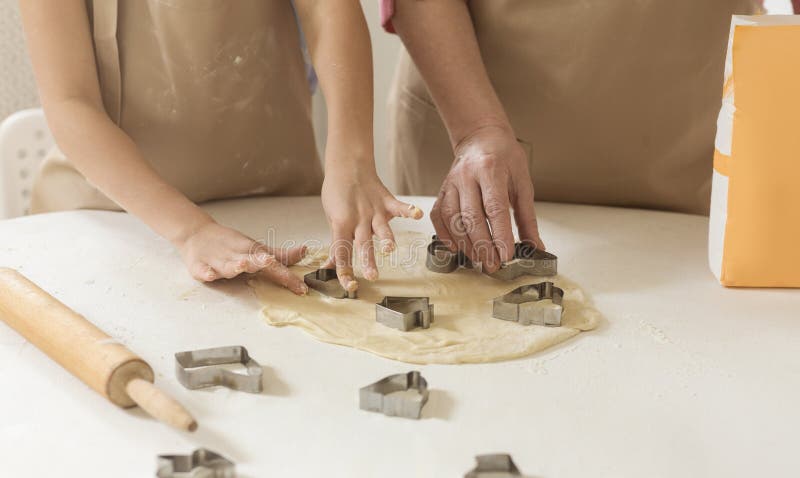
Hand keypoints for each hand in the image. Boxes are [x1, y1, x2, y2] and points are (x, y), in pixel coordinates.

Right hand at [174, 219, 308, 294]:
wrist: (197, 234)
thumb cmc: (231, 245)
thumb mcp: (257, 248)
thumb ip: (281, 255)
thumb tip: (305, 251)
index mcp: (252, 253)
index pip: (273, 266)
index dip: (287, 277)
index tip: (302, 289)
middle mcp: (237, 257)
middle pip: (251, 261)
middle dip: (261, 262)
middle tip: (270, 261)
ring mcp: (218, 261)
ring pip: (228, 265)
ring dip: (235, 266)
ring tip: (242, 265)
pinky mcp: (199, 266)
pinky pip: (203, 270)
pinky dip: (206, 272)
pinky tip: (210, 275)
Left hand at [321, 169, 422, 291]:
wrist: (348, 166)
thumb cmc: (337, 193)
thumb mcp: (331, 218)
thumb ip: (337, 242)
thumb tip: (332, 266)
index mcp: (342, 224)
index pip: (342, 251)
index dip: (344, 270)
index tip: (349, 285)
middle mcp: (358, 219)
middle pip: (363, 244)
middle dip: (367, 261)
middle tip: (371, 276)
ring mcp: (374, 210)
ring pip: (381, 228)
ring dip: (386, 239)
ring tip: (390, 249)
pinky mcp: (387, 201)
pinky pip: (399, 207)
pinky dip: (408, 210)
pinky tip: (417, 214)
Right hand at [430, 124, 543, 272]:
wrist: (480, 137)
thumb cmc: (504, 158)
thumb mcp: (523, 182)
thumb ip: (527, 217)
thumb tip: (535, 247)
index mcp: (491, 169)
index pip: (495, 207)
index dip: (500, 234)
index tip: (507, 255)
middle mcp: (467, 175)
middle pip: (471, 216)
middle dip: (483, 245)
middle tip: (493, 265)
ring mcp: (451, 183)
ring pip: (453, 219)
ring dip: (465, 244)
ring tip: (479, 260)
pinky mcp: (441, 190)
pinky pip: (439, 216)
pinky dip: (446, 235)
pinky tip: (458, 248)